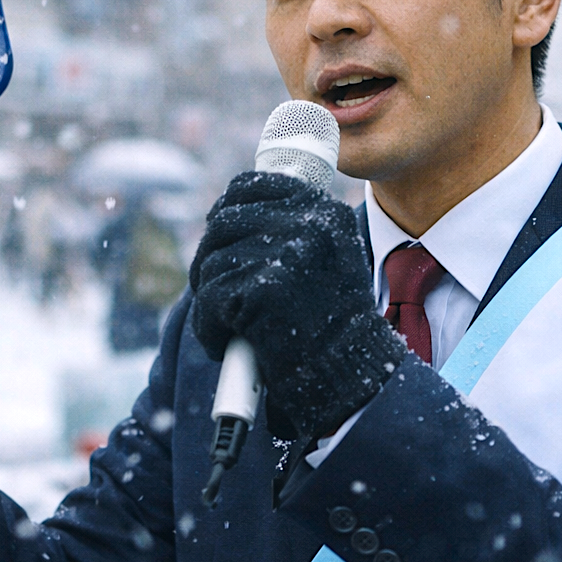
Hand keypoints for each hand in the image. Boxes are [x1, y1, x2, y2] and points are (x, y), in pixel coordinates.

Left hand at [189, 171, 404, 439]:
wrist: (352, 376)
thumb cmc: (333, 326)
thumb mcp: (327, 259)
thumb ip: (290, 230)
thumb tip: (226, 212)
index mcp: (322, 209)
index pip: (249, 185)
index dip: (224, 212)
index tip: (221, 240)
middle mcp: (309, 221)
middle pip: (221, 223)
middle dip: (210, 261)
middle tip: (218, 295)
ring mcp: (287, 253)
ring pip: (211, 264)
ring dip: (210, 299)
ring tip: (230, 326)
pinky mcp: (264, 289)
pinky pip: (209, 300)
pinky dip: (209, 327)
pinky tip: (227, 343)